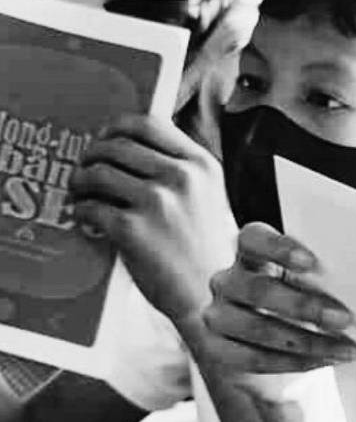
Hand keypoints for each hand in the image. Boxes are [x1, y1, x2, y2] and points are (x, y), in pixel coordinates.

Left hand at [71, 112, 236, 324]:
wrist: (210, 297)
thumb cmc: (205, 252)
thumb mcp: (210, 201)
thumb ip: (183, 173)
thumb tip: (131, 148)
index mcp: (202, 166)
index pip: (148, 124)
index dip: (117, 128)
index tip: (105, 139)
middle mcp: (181, 178)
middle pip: (115, 145)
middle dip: (91, 155)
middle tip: (84, 170)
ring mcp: (157, 202)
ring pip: (97, 172)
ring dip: (79, 182)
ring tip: (80, 194)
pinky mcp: (133, 229)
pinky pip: (90, 207)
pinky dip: (82, 212)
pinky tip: (86, 219)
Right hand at [197, 223, 355, 398]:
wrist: (275, 341)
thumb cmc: (302, 298)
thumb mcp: (309, 282)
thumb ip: (323, 279)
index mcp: (249, 254)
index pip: (253, 239)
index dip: (279, 248)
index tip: (311, 262)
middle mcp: (227, 281)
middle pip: (257, 290)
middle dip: (304, 306)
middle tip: (344, 319)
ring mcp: (218, 316)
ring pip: (257, 328)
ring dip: (307, 342)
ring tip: (345, 349)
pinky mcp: (219, 349)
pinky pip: (255, 358)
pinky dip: (294, 362)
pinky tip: (323, 361)